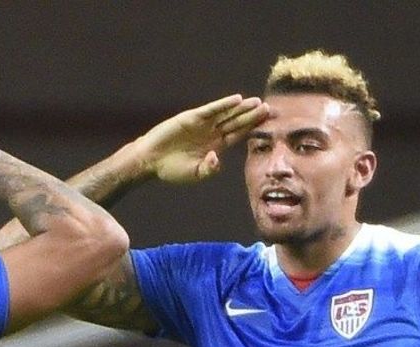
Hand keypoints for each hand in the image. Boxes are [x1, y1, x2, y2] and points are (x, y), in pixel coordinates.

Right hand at [132, 94, 267, 183]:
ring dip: (241, 108)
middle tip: (269, 108)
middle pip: (236, 122)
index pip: (238, 135)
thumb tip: (217, 158)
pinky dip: (223, 105)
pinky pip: (211, 110)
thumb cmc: (171, 169)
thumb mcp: (194, 174)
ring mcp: (202, 124)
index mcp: (215, 146)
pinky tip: (236, 100)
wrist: (150, 160)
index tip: (267, 123)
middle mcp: (211, 133)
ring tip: (256, 102)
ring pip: (226, 114)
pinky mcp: (192, 117)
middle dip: (251, 116)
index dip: (251, 128)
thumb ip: (208, 169)